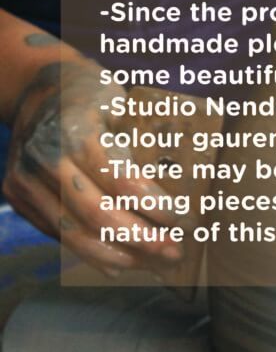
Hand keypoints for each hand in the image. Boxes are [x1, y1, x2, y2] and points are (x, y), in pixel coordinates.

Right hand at [2, 58, 183, 277]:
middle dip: (140, 238)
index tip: (178, 219)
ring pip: (73, 232)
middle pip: (96, 212)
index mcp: (76, 128)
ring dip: (117, 253)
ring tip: (151, 261)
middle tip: (173, 251)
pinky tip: (118, 260)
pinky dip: (89, 250)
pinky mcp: (17, 196)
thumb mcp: (119, 101)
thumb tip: (182, 180)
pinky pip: (56, 232)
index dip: (150, 203)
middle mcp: (46, 157)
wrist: (37, 89)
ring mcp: (26, 179)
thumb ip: (138, 137)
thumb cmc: (88, 92)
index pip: (118, 177)